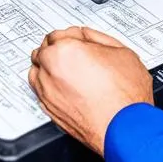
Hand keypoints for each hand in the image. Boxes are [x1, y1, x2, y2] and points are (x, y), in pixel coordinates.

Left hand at [29, 27, 152, 154]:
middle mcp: (51, 70)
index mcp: (66, 50)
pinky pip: (40, 91)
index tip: (79, 40)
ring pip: (36, 71)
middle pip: (42, 51)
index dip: (71, 36)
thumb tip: (88, 36)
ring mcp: (47, 92)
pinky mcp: (48, 110)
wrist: (125, 127)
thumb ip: (98, 38)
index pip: (57, 34)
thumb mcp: (122, 52)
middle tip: (74, 53)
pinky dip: (49, 85)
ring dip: (48, 67)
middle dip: (57, 49)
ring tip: (67, 68)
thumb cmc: (126, 96)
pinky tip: (64, 85)